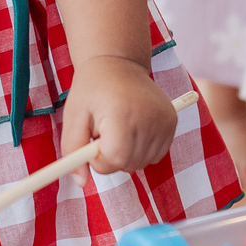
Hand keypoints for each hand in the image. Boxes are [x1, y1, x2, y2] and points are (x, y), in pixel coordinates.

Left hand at [60, 56, 177, 182]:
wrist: (118, 63)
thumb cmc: (92, 89)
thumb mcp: (73, 116)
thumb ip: (73, 150)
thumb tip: (81, 182)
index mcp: (122, 113)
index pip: (115, 158)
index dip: (99, 158)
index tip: (92, 142)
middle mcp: (149, 117)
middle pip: (129, 164)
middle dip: (110, 157)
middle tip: (103, 132)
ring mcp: (164, 121)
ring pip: (141, 163)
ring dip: (125, 154)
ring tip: (117, 127)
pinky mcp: (172, 123)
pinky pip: (154, 155)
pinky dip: (140, 150)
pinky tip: (132, 129)